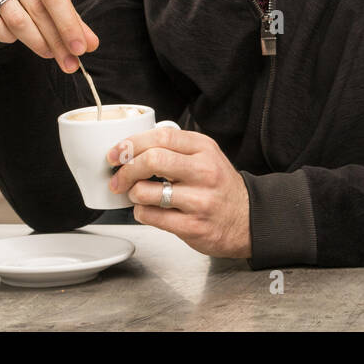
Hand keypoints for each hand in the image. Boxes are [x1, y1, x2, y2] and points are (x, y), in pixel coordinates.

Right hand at [0, 0, 98, 71]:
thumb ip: (66, 8)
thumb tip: (88, 42)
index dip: (68, 24)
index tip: (80, 48)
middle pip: (35, 8)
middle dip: (55, 40)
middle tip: (69, 62)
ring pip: (14, 18)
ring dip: (34, 42)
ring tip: (48, 52)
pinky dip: (8, 36)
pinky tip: (17, 37)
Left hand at [107, 125, 250, 258]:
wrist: (248, 219)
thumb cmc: (220, 186)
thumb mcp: (205, 156)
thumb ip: (175, 148)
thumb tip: (132, 148)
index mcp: (204, 149)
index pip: (161, 137)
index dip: (132, 143)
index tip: (116, 153)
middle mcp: (204, 172)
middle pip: (152, 160)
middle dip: (126, 170)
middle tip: (118, 178)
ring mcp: (199, 200)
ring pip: (146, 191)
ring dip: (132, 194)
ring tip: (137, 195)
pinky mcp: (193, 226)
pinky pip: (151, 217)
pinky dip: (140, 213)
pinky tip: (147, 210)